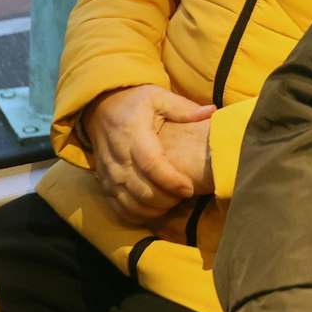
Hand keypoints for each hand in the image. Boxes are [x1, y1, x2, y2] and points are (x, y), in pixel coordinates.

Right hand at [83, 84, 215, 224]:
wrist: (100, 108)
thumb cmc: (134, 103)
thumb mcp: (158, 97)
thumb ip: (183, 108)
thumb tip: (211, 112)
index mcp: (134, 134)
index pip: (152, 164)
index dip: (172, 181)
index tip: (189, 188)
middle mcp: (118, 157)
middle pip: (143, 189)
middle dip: (167, 199)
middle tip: (184, 195)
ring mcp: (109, 174)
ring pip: (131, 203)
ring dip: (154, 209)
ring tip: (172, 203)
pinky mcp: (104, 184)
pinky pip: (119, 208)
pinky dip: (137, 215)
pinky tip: (154, 211)